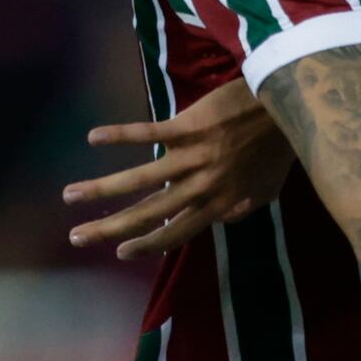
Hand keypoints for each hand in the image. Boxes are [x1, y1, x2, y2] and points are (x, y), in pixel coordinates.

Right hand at [68, 80, 296, 259]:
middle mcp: (203, 187)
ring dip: (101, 189)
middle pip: (149, 214)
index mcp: (221, 203)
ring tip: (71, 195)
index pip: (178, 232)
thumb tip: (223, 220)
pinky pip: (147, 133)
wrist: (290, 107)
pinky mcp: (188, 127)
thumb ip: (244, 208)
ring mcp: (194, 157)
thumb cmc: (280, 146)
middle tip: (77, 237)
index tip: (121, 253)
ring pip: (140, 179)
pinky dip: (119, 136)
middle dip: (110, 228)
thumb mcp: (270, 189)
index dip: (148, 244)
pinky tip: (92, 138)